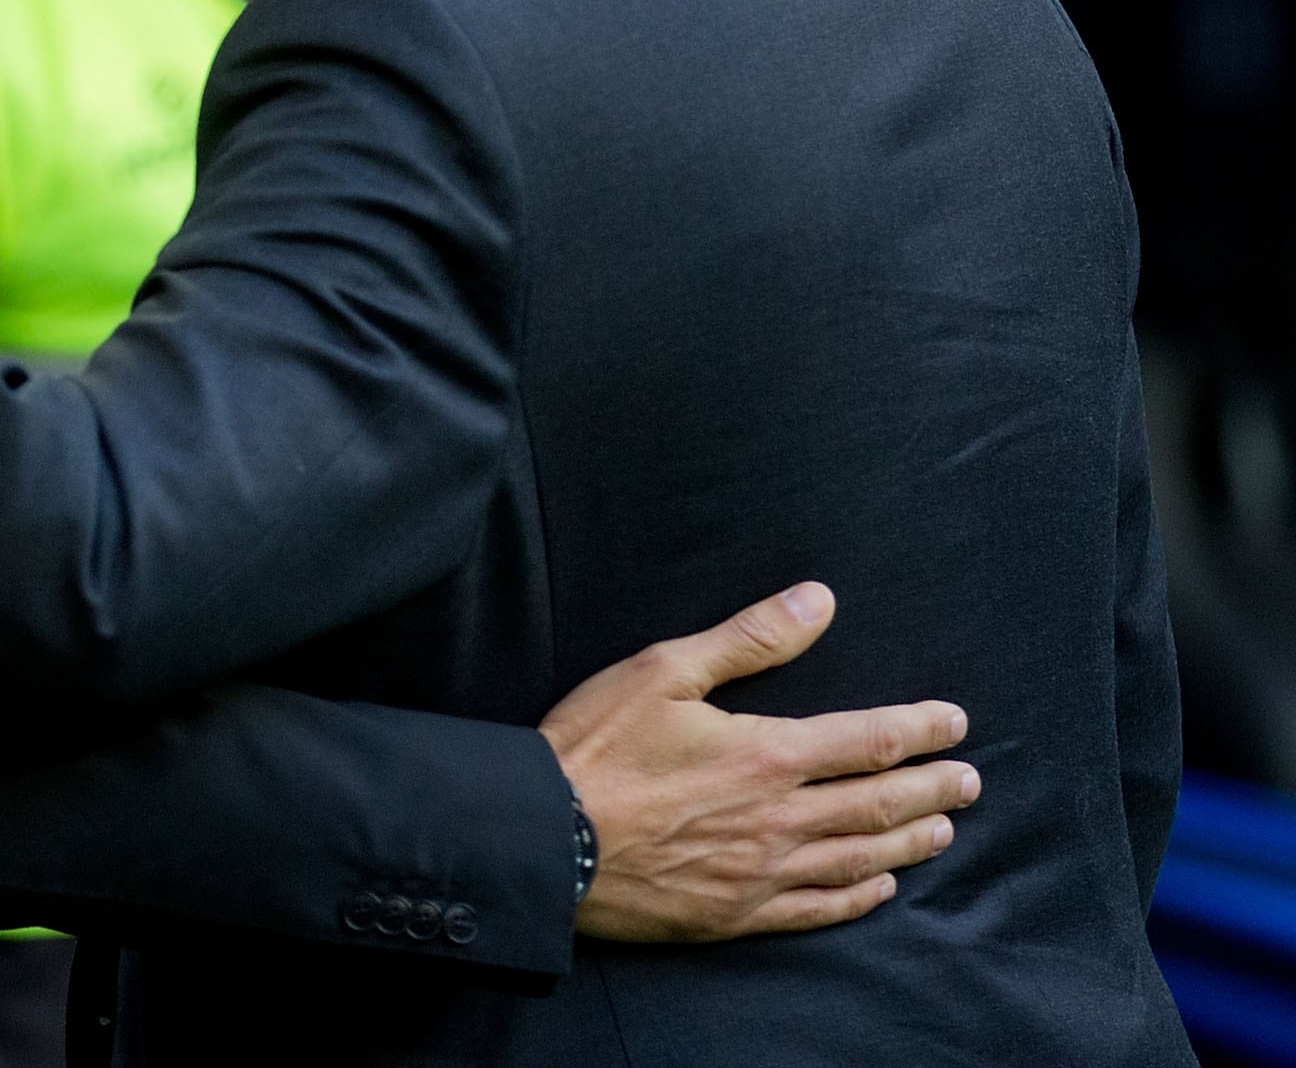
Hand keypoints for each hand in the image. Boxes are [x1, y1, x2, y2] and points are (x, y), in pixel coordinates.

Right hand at [544, 582, 978, 940]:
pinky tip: (880, 887)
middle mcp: (780, 818)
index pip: (870, 740)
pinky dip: (858, 897)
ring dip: (909, 841)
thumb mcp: (662, 670)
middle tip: (970, 781)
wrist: (544, 839)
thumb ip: (749, 638)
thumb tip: (819, 601)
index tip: (956, 723)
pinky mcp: (736, 913)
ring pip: (858, 857)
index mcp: (768, 754)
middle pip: (878, 803)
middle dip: (932, 788)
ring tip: (943, 830)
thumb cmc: (595, 747)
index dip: (921, 729)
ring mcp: (762, 873)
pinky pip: (817, 909)